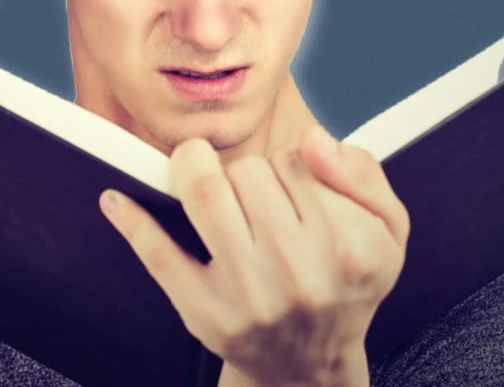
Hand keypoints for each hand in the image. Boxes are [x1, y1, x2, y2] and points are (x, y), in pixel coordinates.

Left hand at [99, 126, 409, 386]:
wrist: (309, 369)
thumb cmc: (347, 284)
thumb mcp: (389, 232)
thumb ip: (363, 174)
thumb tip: (312, 140)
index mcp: (350, 248)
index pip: (297, 161)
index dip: (290, 164)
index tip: (291, 187)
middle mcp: (300, 273)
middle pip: (249, 172)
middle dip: (247, 172)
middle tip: (253, 197)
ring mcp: (247, 295)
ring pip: (207, 191)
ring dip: (199, 172)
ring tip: (201, 174)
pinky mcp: (203, 313)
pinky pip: (158, 254)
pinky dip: (133, 220)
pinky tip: (115, 199)